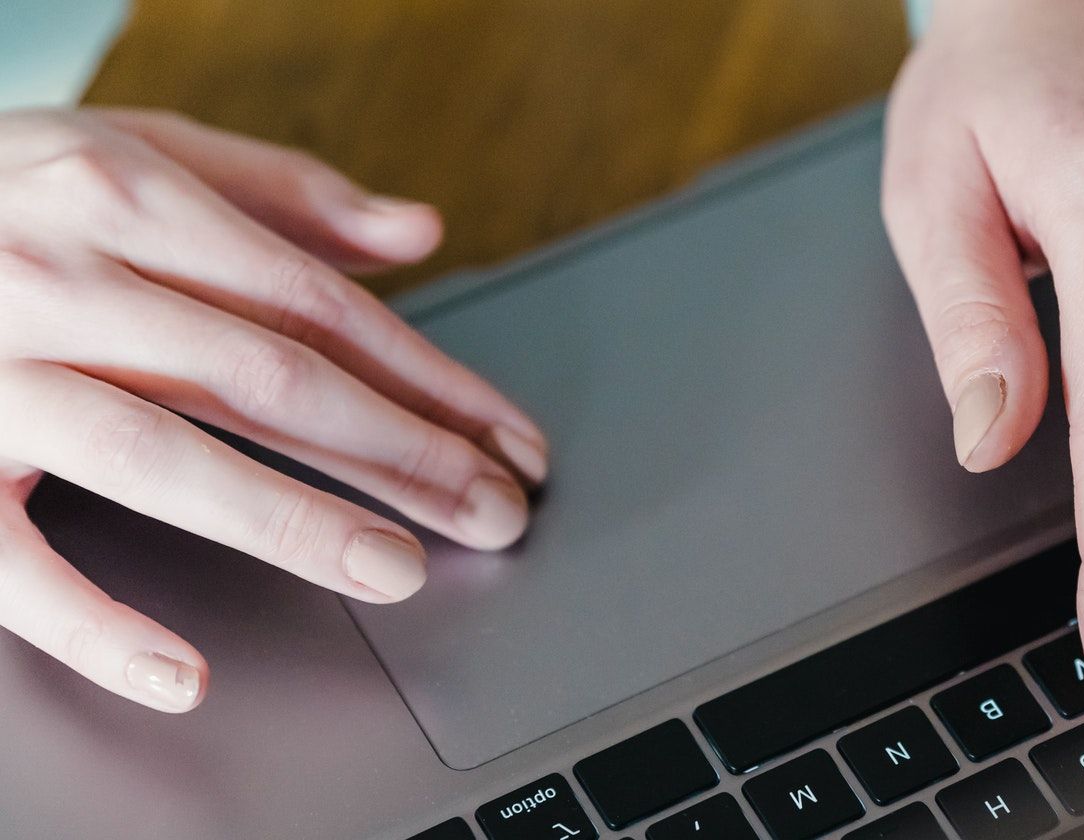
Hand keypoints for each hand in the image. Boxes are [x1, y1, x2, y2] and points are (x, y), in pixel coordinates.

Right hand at [0, 109, 546, 711]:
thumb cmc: (1, 196)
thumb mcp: (133, 153)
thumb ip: (281, 193)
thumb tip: (418, 233)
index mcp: (126, 199)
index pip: (319, 305)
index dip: (430, 378)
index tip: (505, 437)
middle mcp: (60, 279)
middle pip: (268, 378)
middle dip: (401, 453)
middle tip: (493, 513)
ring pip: (163, 457)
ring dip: (292, 522)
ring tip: (397, 571)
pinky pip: (10, 562)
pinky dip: (93, 624)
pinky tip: (183, 673)